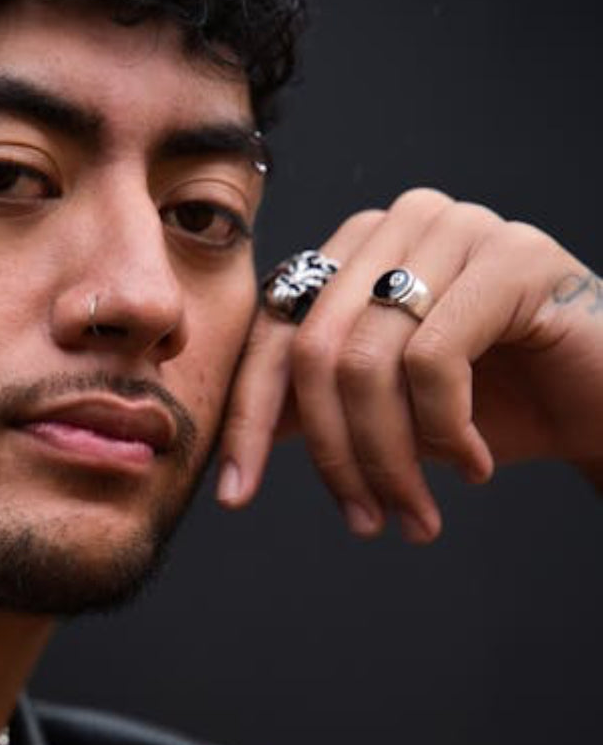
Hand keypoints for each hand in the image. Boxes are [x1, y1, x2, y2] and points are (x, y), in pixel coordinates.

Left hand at [217, 188, 602, 542]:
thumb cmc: (496, 402)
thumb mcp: (386, 408)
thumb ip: (314, 404)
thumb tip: (234, 442)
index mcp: (353, 249)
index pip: (274, 331)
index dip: (247, 416)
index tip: (233, 495)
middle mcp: (395, 224)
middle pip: (314, 351)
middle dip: (333, 454)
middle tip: (365, 520)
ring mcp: (455, 229)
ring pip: (366, 362)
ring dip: (389, 459)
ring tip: (418, 513)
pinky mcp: (512, 257)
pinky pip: (433, 361)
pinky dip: (445, 432)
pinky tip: (475, 463)